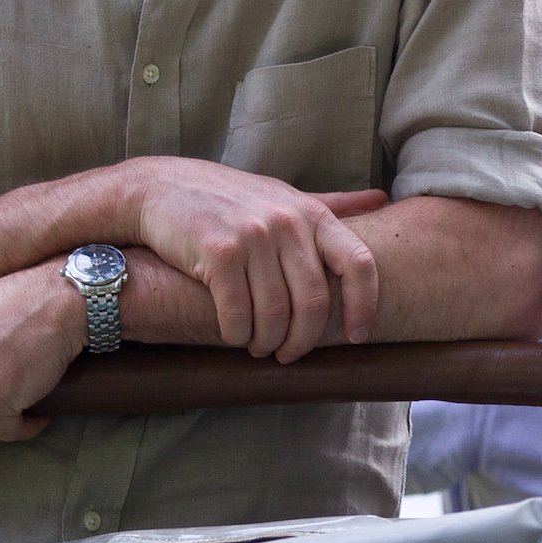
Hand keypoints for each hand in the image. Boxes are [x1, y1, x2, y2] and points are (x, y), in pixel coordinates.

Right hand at [124, 157, 387, 359]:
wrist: (159, 189)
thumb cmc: (228, 199)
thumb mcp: (284, 195)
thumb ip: (332, 203)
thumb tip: (382, 198)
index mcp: (311, 213)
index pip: (359, 264)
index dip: (365, 306)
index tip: (357, 336)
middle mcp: (287, 223)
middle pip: (314, 303)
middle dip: (302, 340)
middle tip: (288, 353)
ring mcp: (254, 237)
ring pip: (274, 315)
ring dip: (266, 342)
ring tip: (258, 345)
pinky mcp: (218, 253)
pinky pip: (237, 315)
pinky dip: (236, 335)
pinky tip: (232, 334)